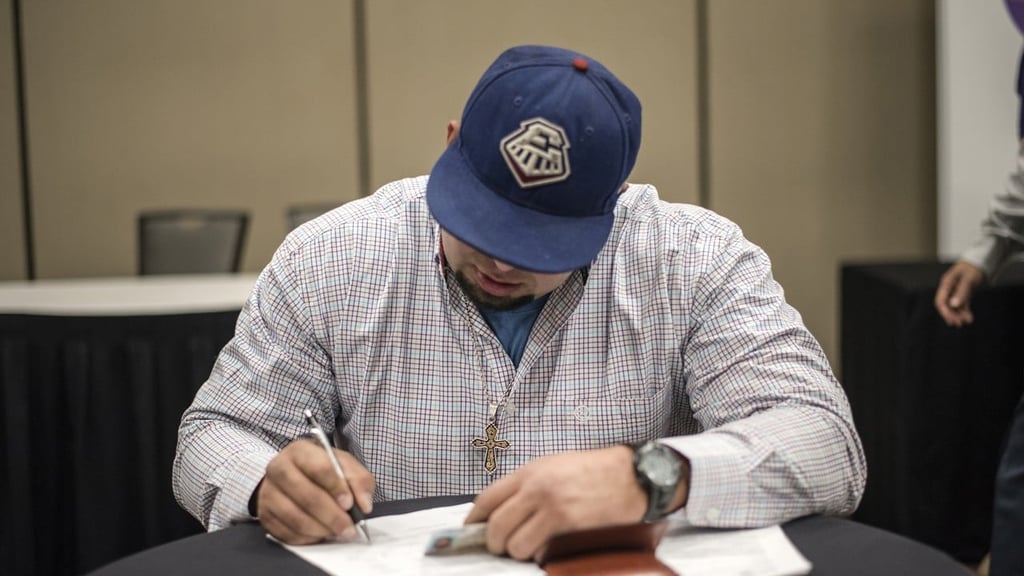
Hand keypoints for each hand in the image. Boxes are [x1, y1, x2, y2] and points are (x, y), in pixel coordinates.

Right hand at [255, 438, 374, 544]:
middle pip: (306, 496)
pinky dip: (307, 538)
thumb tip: (364, 504)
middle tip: (349, 528)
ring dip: (321, 529)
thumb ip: (359, 480)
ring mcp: (268, 493)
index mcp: (300, 451)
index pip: (319, 468)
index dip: (336, 487)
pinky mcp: (264, 515)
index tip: (349, 504)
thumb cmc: (321, 468)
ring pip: (295, 517)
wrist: (292, 474)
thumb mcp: (343, 464)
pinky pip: (286, 533)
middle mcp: (278, 469)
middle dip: (331, 515)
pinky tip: (321, 534)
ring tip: (337, 533)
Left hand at [463, 446, 648, 560]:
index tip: (472, 529)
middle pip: (496, 524)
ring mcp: (551, 507)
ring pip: (513, 543)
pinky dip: (535, 555)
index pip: (487, 498)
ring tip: (528, 548)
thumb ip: (527, 485)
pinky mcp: (567, 524)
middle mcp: (536, 488)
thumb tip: (502, 508)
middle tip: (500, 547)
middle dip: (493, 542)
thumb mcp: (555, 466)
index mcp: (530, 471)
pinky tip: (544, 550)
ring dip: (516, 551)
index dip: (475, 519)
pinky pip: (536, 549)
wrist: (633, 476)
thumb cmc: (596, 471)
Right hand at [934, 260, 984, 326]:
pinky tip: (969, 318)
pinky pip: (961, 305)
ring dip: (959, 315)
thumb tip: (954, 305)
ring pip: (954, 306)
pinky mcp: (962, 294)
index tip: (952, 320)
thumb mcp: (968, 280)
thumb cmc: (972, 268)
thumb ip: (961, 292)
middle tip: (959, 324)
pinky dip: (965, 311)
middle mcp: (949, 289)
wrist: (979, 262)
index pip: (940, 301)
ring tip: (967, 321)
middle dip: (952, 315)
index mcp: (946, 284)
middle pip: (946, 306)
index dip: (945, 312)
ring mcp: (955, 292)